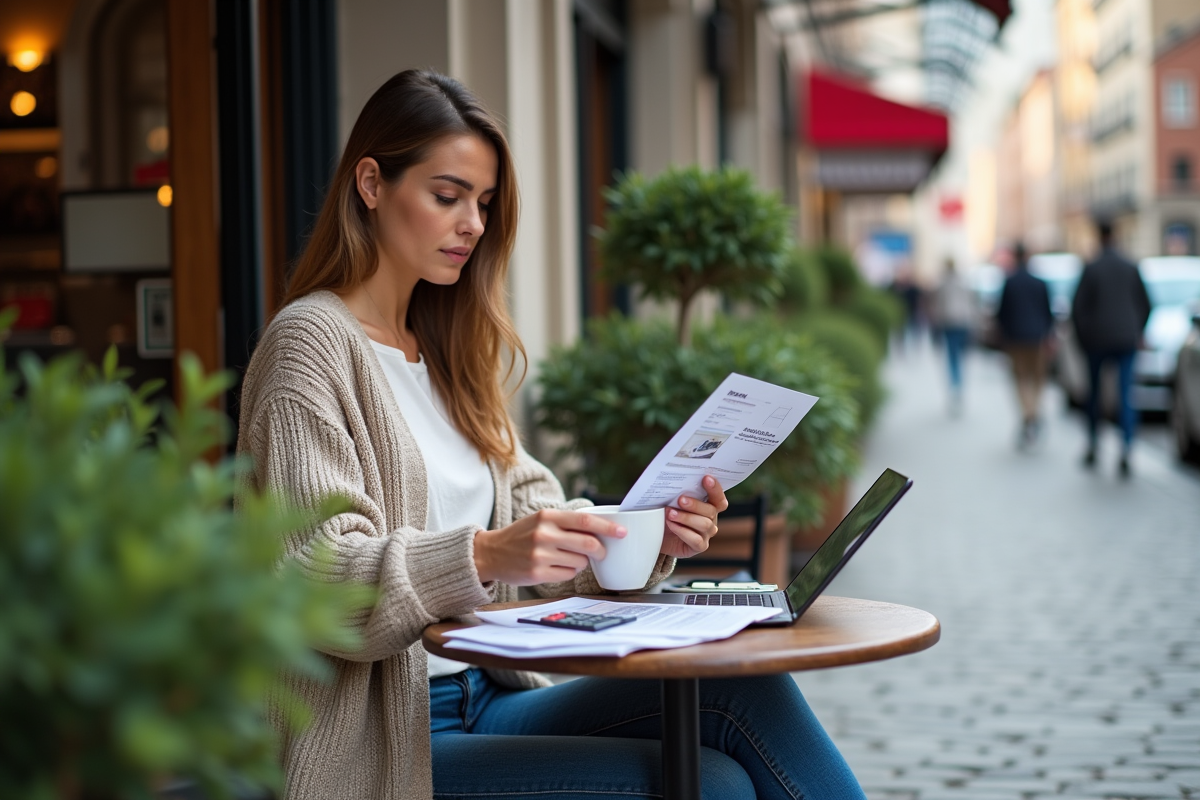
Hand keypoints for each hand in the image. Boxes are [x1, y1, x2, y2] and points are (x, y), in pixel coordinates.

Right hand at [473, 509, 625, 585]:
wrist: (491, 553)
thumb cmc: (521, 536)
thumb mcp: (541, 521)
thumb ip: (566, 523)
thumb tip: (600, 530)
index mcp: (547, 517)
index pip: (585, 521)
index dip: (607, 527)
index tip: (622, 532)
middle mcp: (544, 534)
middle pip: (588, 544)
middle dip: (601, 550)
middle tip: (602, 552)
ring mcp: (540, 555)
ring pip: (580, 562)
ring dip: (581, 562)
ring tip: (566, 558)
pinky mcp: (537, 573)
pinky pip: (568, 575)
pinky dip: (569, 572)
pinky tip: (556, 567)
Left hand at [661, 476, 727, 558]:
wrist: (657, 534)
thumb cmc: (667, 513)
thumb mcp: (671, 500)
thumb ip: (677, 491)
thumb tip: (673, 480)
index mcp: (709, 505)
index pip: (718, 498)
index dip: (715, 489)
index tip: (706, 478)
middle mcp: (711, 519)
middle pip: (711, 511)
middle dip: (695, 504)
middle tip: (681, 500)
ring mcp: (706, 534)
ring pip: (704, 524)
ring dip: (686, 518)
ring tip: (670, 513)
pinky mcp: (699, 546)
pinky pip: (696, 540)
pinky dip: (683, 531)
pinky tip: (672, 525)